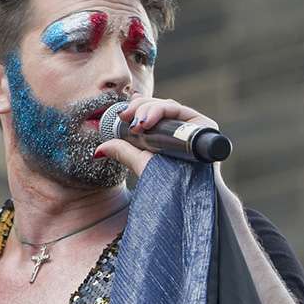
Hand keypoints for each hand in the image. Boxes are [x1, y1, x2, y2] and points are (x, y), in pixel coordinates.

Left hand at [93, 96, 219, 175]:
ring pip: (168, 106)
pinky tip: (147, 122)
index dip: (137, 106)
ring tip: (136, 123)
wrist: (189, 197)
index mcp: (170, 133)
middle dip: (139, 107)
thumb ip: (123, 152)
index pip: (153, 111)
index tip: (121, 114)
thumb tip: (99, 149)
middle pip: (160, 106)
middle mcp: (183, 127)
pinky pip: (181, 111)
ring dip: (147, 109)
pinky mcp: (205, 126)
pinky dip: (162, 111)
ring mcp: (195, 126)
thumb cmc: (169, 182)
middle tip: (125, 116)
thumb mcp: (141, 163)